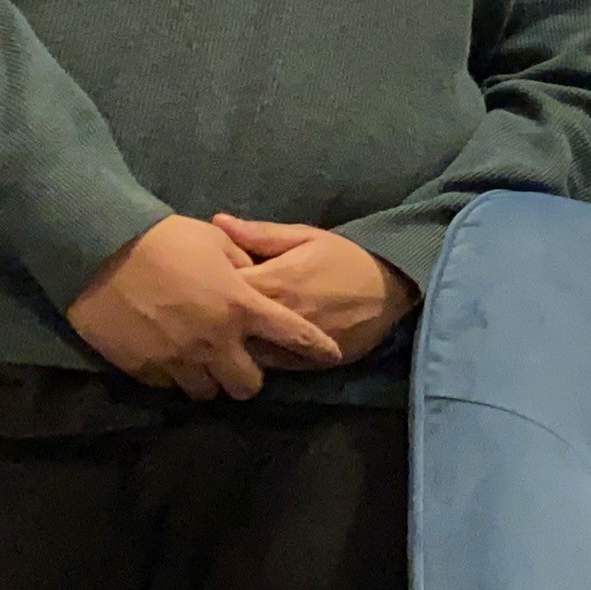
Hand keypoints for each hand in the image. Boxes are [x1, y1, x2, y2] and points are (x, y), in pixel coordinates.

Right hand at [66, 215, 337, 398]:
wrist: (99, 250)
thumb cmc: (163, 238)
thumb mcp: (215, 241)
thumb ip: (244, 263)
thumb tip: (254, 275)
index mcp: (242, 307)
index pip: (296, 336)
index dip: (317, 349)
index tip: (329, 355)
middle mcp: (216, 341)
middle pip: (248, 386)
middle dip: (248, 377)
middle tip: (239, 363)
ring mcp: (179, 359)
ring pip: (207, 393)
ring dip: (209, 380)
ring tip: (202, 363)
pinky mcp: (144, 368)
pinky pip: (169, 386)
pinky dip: (174, 376)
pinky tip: (170, 357)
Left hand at [211, 216, 418, 363]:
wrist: (391, 290)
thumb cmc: (345, 257)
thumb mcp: (305, 236)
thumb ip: (259, 233)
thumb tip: (217, 222)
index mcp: (273, 280)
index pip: (219, 288)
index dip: (204, 285)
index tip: (199, 280)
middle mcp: (278, 316)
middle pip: (225, 326)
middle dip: (210, 319)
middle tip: (202, 310)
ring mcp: (291, 344)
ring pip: (243, 352)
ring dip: (231, 344)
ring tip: (220, 334)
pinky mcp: (305, 363)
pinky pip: (268, 367)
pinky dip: (255, 358)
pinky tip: (248, 349)